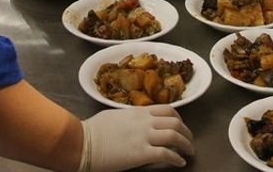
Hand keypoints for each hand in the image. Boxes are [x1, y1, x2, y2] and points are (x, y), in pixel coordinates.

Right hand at [79, 106, 193, 171]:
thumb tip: (134, 122)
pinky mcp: (141, 153)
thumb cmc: (93, 130)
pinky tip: (179, 163)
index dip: (179, 119)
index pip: (167, 110)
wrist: (82, 142)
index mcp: (138, 112)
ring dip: (186, 145)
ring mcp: (144, 136)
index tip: (181, 127)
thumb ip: (129, 118)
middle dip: (187, 132)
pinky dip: (177, 158)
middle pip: (175, 122)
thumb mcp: (114, 116)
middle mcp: (145, 121)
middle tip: (189, 142)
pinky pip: (166, 154)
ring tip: (189, 153)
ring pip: (175, 135)